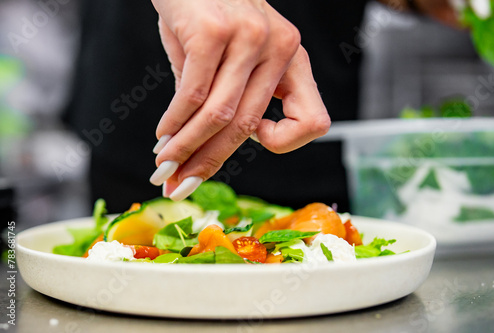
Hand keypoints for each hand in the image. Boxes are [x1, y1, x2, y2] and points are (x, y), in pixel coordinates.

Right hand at [149, 0, 330, 199]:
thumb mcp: (233, 56)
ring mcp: (250, 38)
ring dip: (187, 149)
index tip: (251, 139)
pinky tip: (162, 135)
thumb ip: (228, 98)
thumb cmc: (209, 14)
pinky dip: (175, 124)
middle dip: (210, 163)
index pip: (313, 122)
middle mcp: (280, 48)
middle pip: (247, 125)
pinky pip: (193, 96)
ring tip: (164, 168)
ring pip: (220, 116)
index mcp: (293, 58)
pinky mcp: (214, 32)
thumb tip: (202, 149)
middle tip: (182, 185)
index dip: (282, 142)